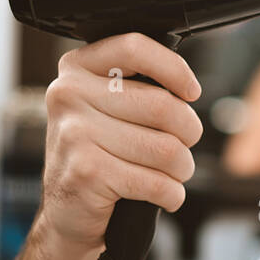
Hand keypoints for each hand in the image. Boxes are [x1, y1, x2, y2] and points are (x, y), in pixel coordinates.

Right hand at [39, 33, 202, 248]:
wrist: (69, 211)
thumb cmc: (99, 155)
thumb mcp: (107, 109)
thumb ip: (136, 87)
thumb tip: (186, 87)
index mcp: (76, 69)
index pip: (134, 47)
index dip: (174, 69)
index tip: (191, 92)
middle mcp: (68, 95)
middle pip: (162, 105)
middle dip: (188, 133)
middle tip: (183, 147)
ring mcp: (74, 134)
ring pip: (166, 148)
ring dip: (182, 168)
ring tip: (173, 173)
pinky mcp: (86, 172)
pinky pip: (156, 182)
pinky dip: (172, 194)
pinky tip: (165, 194)